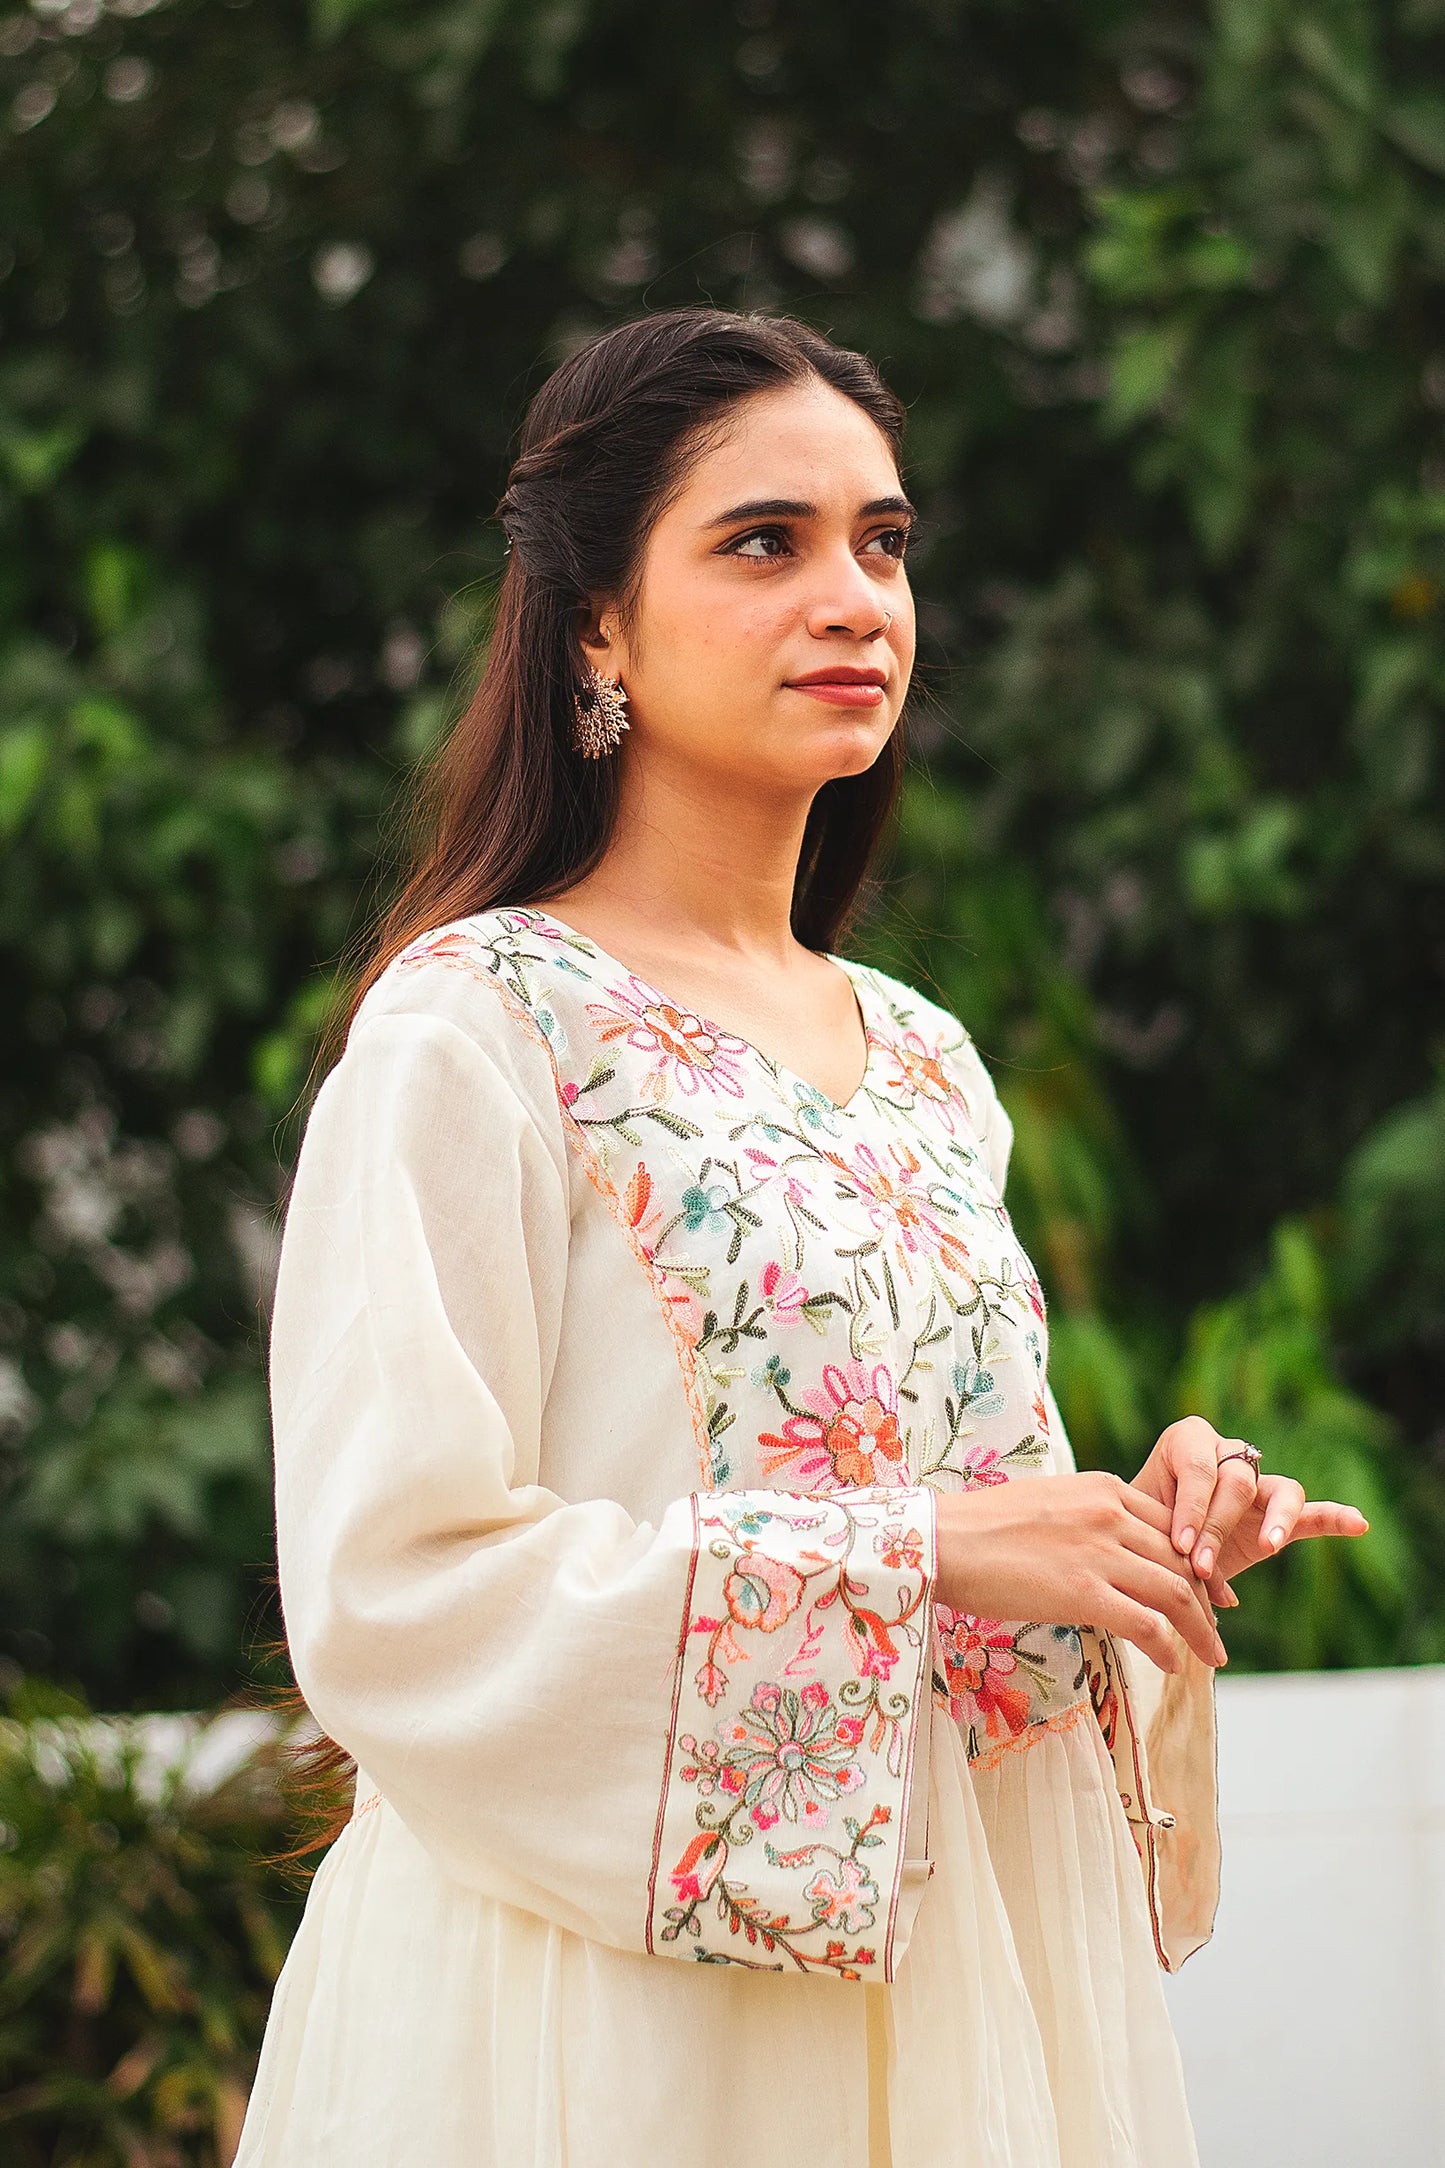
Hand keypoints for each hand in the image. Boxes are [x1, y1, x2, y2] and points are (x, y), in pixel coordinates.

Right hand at [935, 1470, 1228, 1676]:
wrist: (942, 1540)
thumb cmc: (981, 1526)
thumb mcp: (1047, 1502)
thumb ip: (1087, 1517)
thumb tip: (1107, 1546)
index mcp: (1103, 1488)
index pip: (1172, 1526)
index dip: (1196, 1561)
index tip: (1207, 1587)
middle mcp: (1110, 1514)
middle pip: (1181, 1560)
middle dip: (1205, 1599)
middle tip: (1214, 1627)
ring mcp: (1100, 1552)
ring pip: (1175, 1592)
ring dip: (1199, 1629)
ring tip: (1211, 1654)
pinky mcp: (1084, 1591)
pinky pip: (1147, 1624)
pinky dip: (1169, 1648)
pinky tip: (1173, 1665)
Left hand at [1132, 1414, 1368, 1590]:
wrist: (1142, 1535)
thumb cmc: (1137, 1522)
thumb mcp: (1142, 1525)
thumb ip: (1168, 1544)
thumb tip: (1199, 1578)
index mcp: (1186, 1442)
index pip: (1199, 1467)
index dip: (1192, 1506)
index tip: (1180, 1544)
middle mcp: (1226, 1453)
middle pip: (1237, 1481)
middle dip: (1218, 1524)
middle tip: (1199, 1564)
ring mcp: (1257, 1484)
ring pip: (1280, 1490)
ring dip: (1275, 1521)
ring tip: (1269, 1545)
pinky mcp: (1276, 1516)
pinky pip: (1310, 1513)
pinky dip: (1334, 1518)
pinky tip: (1358, 1524)